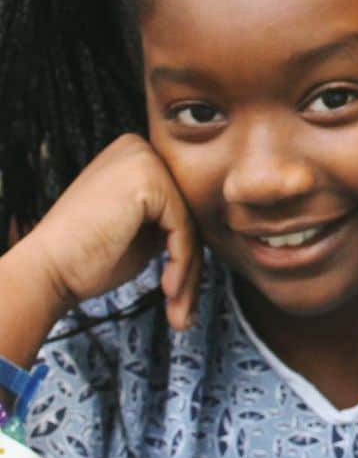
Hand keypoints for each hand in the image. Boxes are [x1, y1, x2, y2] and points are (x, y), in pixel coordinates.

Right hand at [17, 134, 201, 331]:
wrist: (47, 271)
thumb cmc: (87, 258)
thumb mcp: (141, 231)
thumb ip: (171, 220)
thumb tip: (210, 227)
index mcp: (134, 155)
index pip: (177, 204)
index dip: (184, 250)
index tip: (180, 289)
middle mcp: (139, 148)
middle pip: (186, 211)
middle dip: (190, 264)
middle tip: (184, 306)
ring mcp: (142, 160)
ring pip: (189, 222)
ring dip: (188, 272)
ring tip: (179, 309)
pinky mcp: (147, 180)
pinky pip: (183, 227)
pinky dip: (181, 263)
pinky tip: (168, 289)